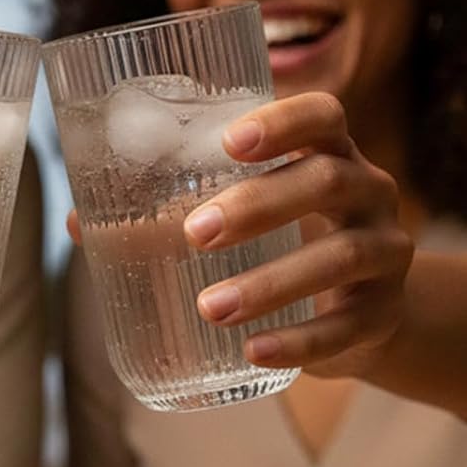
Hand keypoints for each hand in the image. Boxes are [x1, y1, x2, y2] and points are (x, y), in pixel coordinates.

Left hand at [185, 92, 412, 377]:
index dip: (283, 122)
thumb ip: (168, 214)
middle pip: (327, 180)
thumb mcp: (246, 217)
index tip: (230, 142)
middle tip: (194, 232)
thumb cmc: (287, 242)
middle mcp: (370, 192)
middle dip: (259, 204)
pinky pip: (348, 327)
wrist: (362, 315)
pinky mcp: (385, 313)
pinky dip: (300, 341)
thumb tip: (80, 223)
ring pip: (341, 256)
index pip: (324, 115)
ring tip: (211, 307)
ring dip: (272, 282)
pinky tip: (255, 351)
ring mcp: (386, 252)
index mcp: (331, 153)